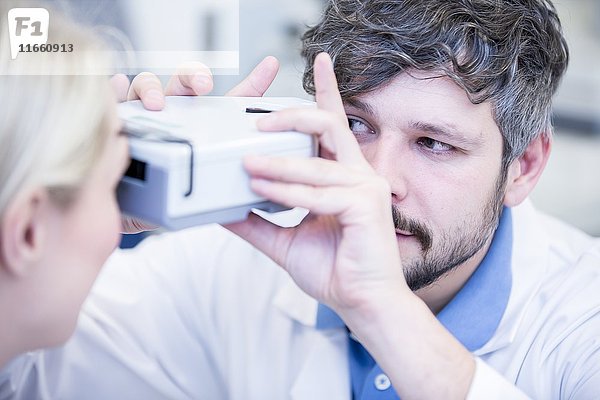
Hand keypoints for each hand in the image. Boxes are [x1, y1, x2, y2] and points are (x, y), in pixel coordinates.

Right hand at [112, 57, 280, 232]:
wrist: (131, 211)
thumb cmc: (167, 193)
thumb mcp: (199, 193)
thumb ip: (222, 194)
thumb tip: (250, 206)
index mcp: (202, 126)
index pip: (231, 102)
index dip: (253, 83)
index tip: (271, 67)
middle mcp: (174, 113)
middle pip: (186, 84)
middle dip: (194, 78)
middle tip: (203, 87)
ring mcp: (144, 114)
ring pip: (147, 86)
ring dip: (153, 89)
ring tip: (157, 103)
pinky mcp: (116, 121)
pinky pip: (112, 99)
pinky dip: (114, 90)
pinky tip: (116, 86)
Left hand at [227, 53, 408, 312]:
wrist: (360, 303)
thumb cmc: (334, 269)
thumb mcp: (285, 241)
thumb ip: (258, 222)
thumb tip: (224, 210)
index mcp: (343, 175)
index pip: (335, 125)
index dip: (329, 90)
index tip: (320, 60)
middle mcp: (358, 174)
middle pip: (329, 125)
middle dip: (293, 116)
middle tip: (258, 122)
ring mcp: (366, 187)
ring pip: (316, 162)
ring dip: (277, 164)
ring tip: (245, 166)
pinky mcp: (366, 206)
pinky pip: (319, 192)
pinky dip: (288, 191)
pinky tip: (263, 190)